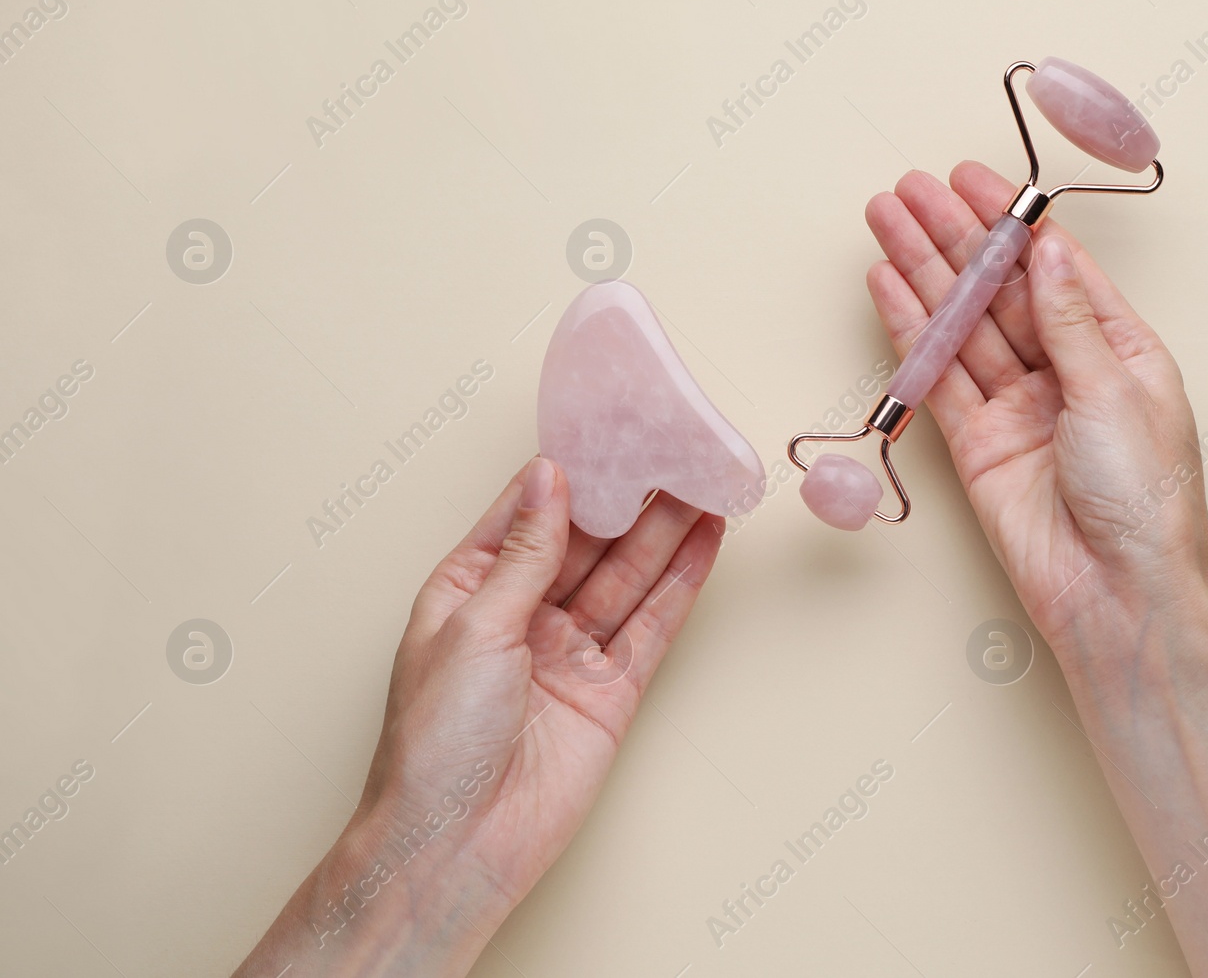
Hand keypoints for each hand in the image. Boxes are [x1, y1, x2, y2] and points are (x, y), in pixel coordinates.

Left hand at [235, 458, 723, 976]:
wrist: (457, 846)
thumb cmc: (434, 744)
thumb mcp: (473, 626)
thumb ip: (525, 553)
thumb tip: (551, 481)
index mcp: (467, 590)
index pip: (527, 515)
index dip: (568, 474)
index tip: (607, 430)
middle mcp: (521, 616)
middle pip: (586, 542)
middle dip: (628, 497)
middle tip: (672, 450)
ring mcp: (569, 653)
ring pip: (626, 577)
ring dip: (665, 532)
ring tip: (704, 483)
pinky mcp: (610, 691)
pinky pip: (651, 626)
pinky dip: (680, 585)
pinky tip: (704, 545)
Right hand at [865, 161, 1207, 654]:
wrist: (1116, 598)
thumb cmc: (1145, 502)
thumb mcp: (1115, 392)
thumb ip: (1070, 319)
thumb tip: (1046, 250)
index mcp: (1120, 350)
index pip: (1055, 268)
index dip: (1011, 221)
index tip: (971, 180)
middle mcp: (1067, 372)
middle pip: (1000, 290)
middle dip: (954, 237)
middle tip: (908, 191)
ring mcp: (1019, 407)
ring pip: (963, 325)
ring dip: (923, 272)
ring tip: (886, 221)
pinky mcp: (977, 445)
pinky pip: (939, 378)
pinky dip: (912, 333)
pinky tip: (888, 287)